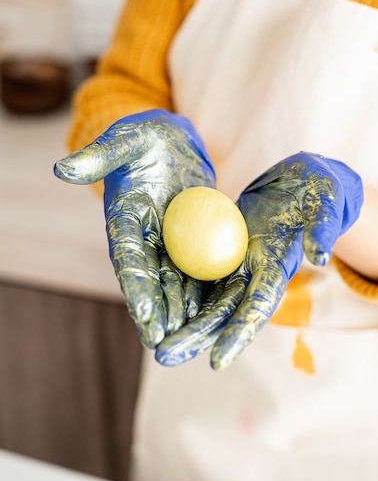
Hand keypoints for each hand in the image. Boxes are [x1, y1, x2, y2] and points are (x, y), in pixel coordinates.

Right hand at [54, 109, 215, 347]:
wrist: (172, 142)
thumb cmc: (146, 137)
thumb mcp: (126, 140)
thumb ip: (99, 155)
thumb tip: (62, 169)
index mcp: (122, 219)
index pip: (127, 257)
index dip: (135, 284)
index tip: (145, 312)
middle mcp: (141, 238)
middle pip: (149, 280)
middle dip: (155, 312)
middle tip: (164, 342)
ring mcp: (165, 243)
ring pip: (172, 282)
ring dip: (179, 310)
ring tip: (188, 339)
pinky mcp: (187, 242)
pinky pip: (195, 270)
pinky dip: (201, 291)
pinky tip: (213, 315)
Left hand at [156, 152, 363, 368]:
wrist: (303, 181)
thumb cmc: (318, 189)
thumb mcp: (325, 202)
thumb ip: (321, 228)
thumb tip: (320, 257)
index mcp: (280, 268)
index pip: (258, 307)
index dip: (238, 335)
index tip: (216, 363)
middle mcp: (257, 275)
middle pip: (224, 313)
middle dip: (196, 337)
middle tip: (165, 356)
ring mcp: (239, 266)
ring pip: (208, 301)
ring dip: (184, 324)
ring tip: (156, 346)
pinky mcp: (226, 253)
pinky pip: (200, 277)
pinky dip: (182, 294)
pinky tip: (157, 306)